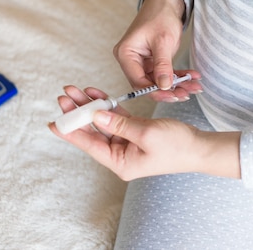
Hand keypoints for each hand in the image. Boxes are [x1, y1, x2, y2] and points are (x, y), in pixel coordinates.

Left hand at [49, 85, 240, 180]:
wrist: (199, 147)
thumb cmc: (176, 146)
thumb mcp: (146, 133)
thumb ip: (119, 124)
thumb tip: (95, 116)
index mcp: (120, 162)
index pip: (89, 145)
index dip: (70, 132)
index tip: (53, 122)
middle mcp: (120, 154)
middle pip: (92, 132)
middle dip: (78, 113)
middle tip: (64, 96)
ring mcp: (127, 143)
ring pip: (102, 122)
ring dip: (90, 106)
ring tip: (76, 90)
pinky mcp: (135, 132)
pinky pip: (115, 118)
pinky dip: (107, 106)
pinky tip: (96, 94)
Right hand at [113, 0, 201, 100]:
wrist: (166, 2)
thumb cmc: (160, 16)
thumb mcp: (163, 41)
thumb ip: (162, 65)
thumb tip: (164, 87)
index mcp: (125, 54)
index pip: (138, 81)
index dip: (155, 91)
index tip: (173, 95)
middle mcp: (130, 60)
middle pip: (147, 84)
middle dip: (168, 90)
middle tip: (186, 93)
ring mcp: (140, 61)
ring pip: (157, 80)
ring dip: (176, 85)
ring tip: (193, 86)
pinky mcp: (150, 61)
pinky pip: (163, 73)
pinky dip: (177, 76)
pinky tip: (191, 78)